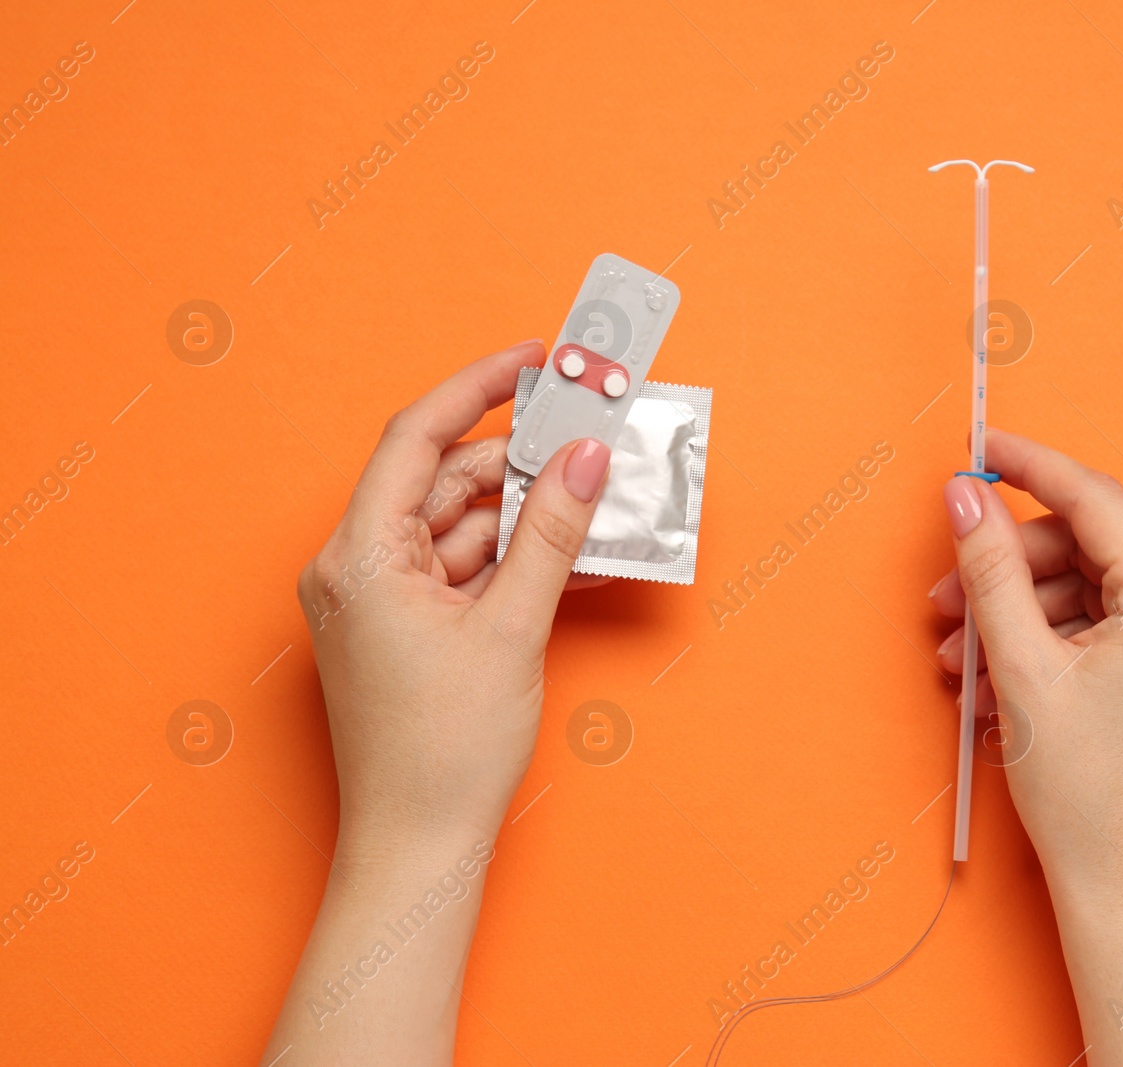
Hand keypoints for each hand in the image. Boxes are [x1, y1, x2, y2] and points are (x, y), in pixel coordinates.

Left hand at [265, 343, 611, 1065]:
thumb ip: (553, 533)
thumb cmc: (444, 752)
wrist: (419, 849)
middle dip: (524, 462)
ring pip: (465, 528)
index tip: (537, 358)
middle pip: (448, 482)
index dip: (479, 387)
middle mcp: (358, 568)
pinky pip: (468, 573)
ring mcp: (383, 602)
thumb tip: (586, 459)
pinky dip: (520, 562)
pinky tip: (581, 556)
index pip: (417, 438)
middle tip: (593, 438)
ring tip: (603, 502)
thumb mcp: (511, 628)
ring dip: (532, 517)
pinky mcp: (409, 631)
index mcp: (359, 556)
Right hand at [930, 428, 1122, 1065]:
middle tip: (945, 602)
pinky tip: (999, 681)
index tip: (978, 447)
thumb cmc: (1088, 796)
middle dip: (1009, 572)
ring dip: (1020, 615)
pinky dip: (1052, 643)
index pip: (1094, 500)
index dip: (1027, 467)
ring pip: (1092, 590)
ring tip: (961, 660)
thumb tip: (965, 498)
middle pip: (1088, 549)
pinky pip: (1109, 627)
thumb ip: (991, 570)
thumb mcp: (1023, 670)